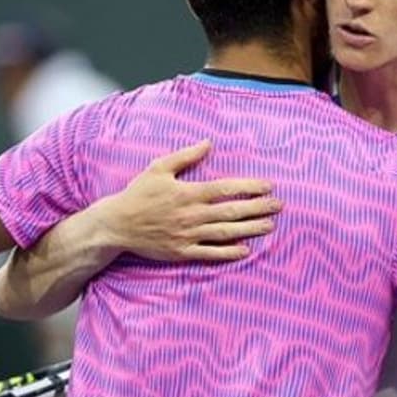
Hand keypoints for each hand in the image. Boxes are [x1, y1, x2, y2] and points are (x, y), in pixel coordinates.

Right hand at [90, 140, 281, 261]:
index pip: (226, 188)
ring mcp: (188, 235)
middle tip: (279, 205)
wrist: (117, 224)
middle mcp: (192, 214)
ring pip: (226, 232)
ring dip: (250, 229)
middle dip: (258, 208)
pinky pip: (210, 253)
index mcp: (189, 193)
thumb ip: (186, 156)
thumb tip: (208, 143)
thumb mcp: (159, 168)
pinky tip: (245, 250)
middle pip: (232, 211)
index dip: (250, 186)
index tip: (268, 185)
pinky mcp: (182, 252)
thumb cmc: (138, 193)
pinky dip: (228, 252)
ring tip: (270, 225)